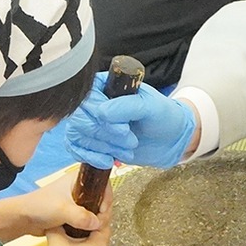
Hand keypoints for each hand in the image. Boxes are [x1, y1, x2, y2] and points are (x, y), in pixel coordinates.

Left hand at [17, 173, 108, 238]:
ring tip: (95, 229)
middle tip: (100, 223)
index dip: (106, 197)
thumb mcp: (63, 209)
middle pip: (100, 198)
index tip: (103, 211)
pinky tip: (90, 232)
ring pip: (94, 210)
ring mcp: (76, 201)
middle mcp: (80, 188)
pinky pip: (86, 219)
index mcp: (78, 179)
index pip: (102, 184)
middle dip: (102, 211)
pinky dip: (89, 225)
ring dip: (96, 219)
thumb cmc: (41, 207)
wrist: (24, 218)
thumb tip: (98, 223)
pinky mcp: (72, 213)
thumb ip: (81, 216)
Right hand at [64, 81, 195, 168]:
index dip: (101, 115)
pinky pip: (76, 148)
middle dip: (105, 134)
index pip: (88, 97)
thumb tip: (101, 113)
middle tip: (130, 141)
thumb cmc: (163, 116)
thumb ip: (127, 106)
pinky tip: (108, 160)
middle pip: (79, 118)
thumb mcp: (151, 106)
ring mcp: (91, 121)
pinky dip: (90, 157)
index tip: (124, 129)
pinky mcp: (90, 140)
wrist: (169, 140)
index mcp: (106, 84)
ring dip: (102, 147)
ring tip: (127, 150)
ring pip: (77, 134)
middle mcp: (94, 100)